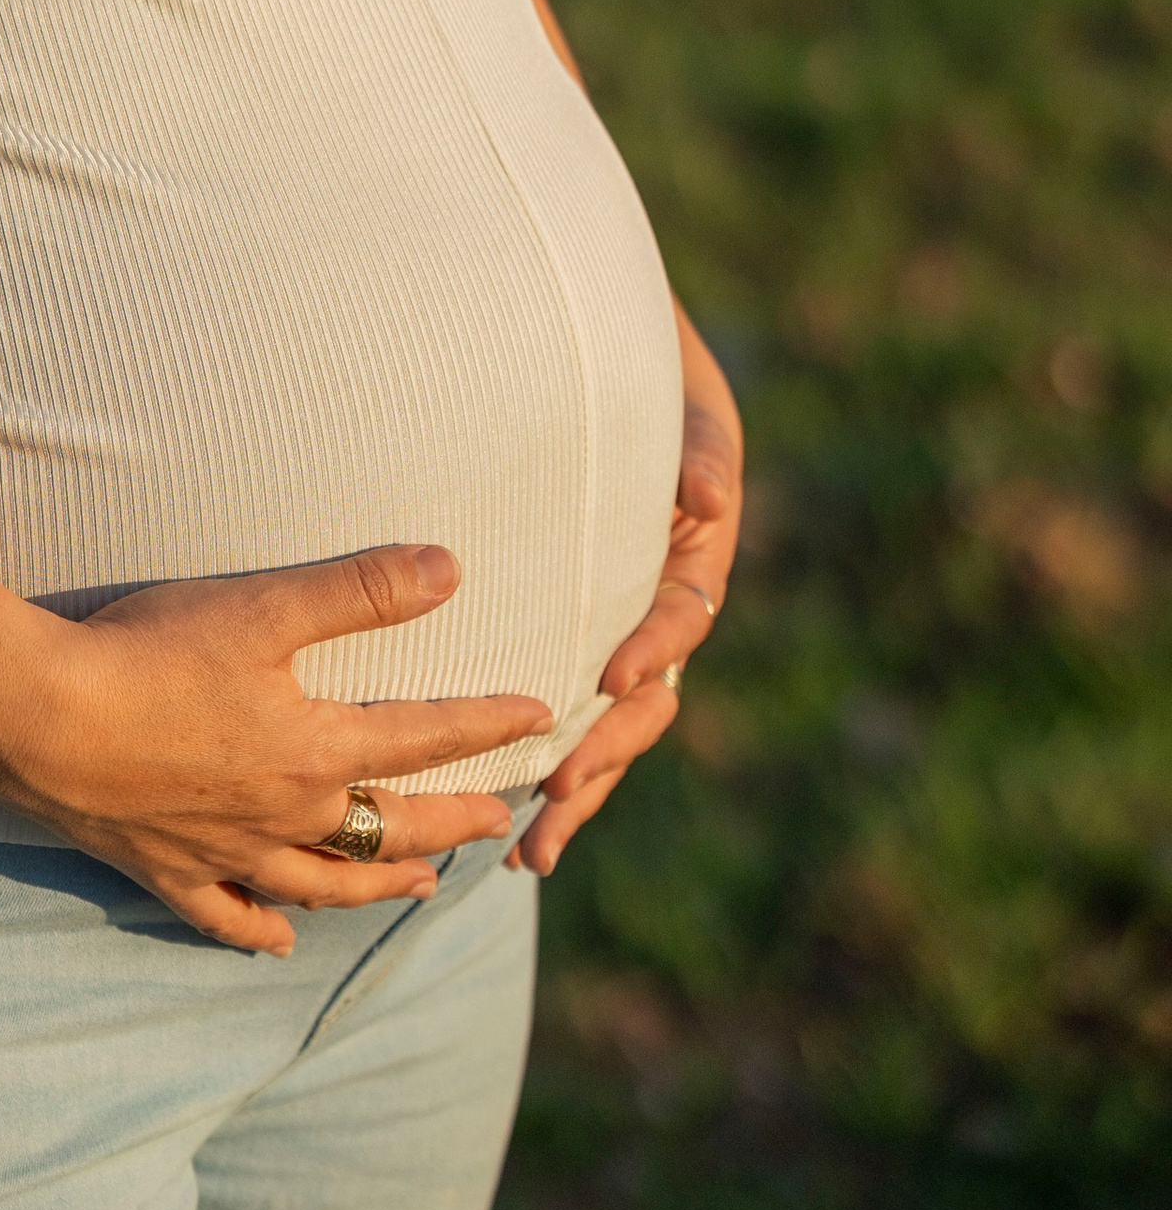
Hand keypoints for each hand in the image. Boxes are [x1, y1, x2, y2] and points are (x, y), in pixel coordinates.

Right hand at [0, 543, 552, 956]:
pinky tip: (282, 943)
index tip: (541, 718)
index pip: (426, 736)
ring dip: (380, 884)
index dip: (488, 724)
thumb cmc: (149, 654)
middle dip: (450, 822)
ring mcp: (229, 854)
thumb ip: (359, 589)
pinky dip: (262, 931)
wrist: (40, 721)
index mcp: (316, 750)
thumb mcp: (262, 607)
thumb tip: (452, 568)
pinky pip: (229, 917)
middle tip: (498, 824)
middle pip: (390, 826)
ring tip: (421, 888)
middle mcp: (286, 816)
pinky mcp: (169, 871)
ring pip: (325, 884)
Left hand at [512, 308, 743, 877]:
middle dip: (604, 750)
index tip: (612, 676)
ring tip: (530, 848)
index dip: (652, 647)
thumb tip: (707, 493)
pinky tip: (502, 816)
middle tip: (553, 790)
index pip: (680, 614)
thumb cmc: (646, 372)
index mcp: (690, 555)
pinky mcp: (568, 641)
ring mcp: (614, 632)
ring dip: (573, 786)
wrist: (603, 361)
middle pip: (643, 700)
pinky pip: (560, 710)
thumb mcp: (684, 396)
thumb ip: (697, 444)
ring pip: (603, 727)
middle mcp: (657, 606)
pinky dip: (536, 761)